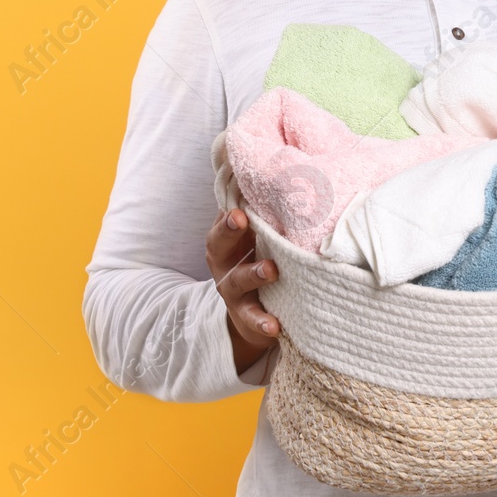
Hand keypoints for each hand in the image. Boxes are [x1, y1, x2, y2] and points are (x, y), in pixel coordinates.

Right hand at [206, 206, 281, 372]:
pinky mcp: (246, 316)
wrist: (256, 311)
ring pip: (238, 281)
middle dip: (228, 231)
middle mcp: (224, 262)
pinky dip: (262, 322)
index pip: (222, 219)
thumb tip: (278, 171)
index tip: (238, 204)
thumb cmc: (259, 259)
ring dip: (254, 273)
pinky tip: (274, 325)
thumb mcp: (257, 236)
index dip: (227, 210)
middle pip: (218, 244)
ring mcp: (233, 291)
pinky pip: (252, 319)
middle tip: (241, 219)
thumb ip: (262, 211)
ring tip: (271, 269)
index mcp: (226, 239)